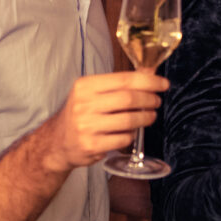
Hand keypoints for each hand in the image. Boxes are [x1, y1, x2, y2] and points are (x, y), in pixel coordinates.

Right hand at [45, 71, 169, 168]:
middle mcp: (84, 104)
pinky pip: (123, 139)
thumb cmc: (80, 114)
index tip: (163, 84)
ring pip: (128, 121)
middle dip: (149, 100)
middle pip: (128, 99)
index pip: (124, 80)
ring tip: (150, 116)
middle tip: (157, 102)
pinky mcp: (91, 145)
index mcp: (85, 86)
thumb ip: (116, 85)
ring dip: (145, 118)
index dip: (148, 82)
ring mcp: (87, 126)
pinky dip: (132, 135)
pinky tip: (131, 132)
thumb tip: (149, 75)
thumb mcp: (90, 93)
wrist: (57, 141)